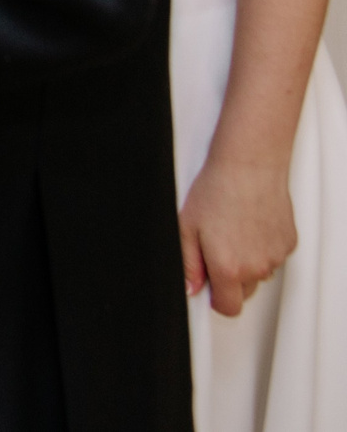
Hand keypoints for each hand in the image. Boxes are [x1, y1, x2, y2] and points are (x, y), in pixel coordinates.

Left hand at [181, 151, 297, 314]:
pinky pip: (272, 256)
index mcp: (229, 267)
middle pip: (242, 291)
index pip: (227, 307)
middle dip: (229, 278)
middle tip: (215, 247)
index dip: (215, 298)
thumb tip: (191, 287)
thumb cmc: (217, 191)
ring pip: (258, 273)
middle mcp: (256, 267)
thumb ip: (188, 264)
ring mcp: (275, 256)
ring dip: (246, 262)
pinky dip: (261, 247)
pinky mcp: (288, 243)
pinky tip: (249, 224)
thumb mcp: (186, 227)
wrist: (248, 166)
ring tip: (232, 230)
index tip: (208, 284)